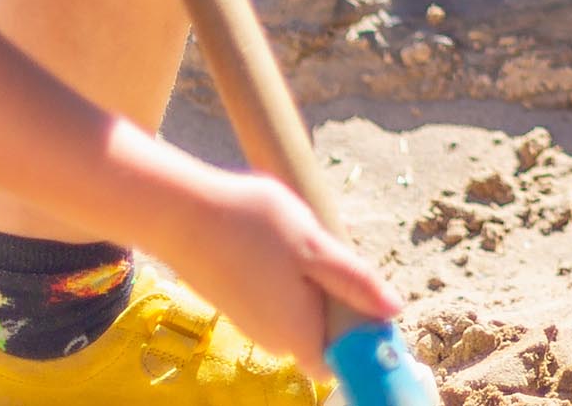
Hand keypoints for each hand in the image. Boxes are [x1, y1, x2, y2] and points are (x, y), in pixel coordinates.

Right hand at [144, 168, 396, 370]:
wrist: (178, 213)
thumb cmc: (250, 225)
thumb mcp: (315, 246)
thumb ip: (355, 282)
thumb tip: (394, 310)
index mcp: (298, 334)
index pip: (340, 359)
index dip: (361, 335)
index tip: (367, 296)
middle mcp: (273, 339)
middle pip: (324, 331)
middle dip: (337, 298)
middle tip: (328, 251)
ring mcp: (252, 323)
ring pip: (301, 311)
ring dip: (311, 283)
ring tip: (297, 241)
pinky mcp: (236, 304)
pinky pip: (277, 299)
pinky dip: (286, 277)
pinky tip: (274, 242)